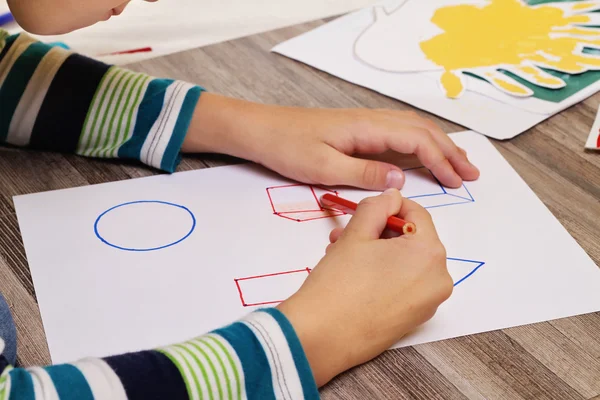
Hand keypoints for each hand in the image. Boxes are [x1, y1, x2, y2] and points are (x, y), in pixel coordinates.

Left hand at [182, 93, 478, 189]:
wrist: (261, 129)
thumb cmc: (287, 146)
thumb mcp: (323, 166)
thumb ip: (364, 173)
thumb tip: (401, 181)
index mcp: (367, 127)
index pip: (416, 140)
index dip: (441, 161)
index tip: (457, 182)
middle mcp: (371, 121)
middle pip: (422, 131)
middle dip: (450, 152)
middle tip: (471, 174)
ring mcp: (366, 124)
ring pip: (413, 131)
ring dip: (439, 147)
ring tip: (459, 165)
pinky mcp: (359, 131)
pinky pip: (398, 135)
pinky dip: (419, 146)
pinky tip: (425, 158)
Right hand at [277, 189, 453, 385]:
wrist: (323, 336)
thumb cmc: (339, 284)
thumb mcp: (356, 234)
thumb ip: (377, 207)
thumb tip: (391, 197)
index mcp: (429, 253)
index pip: (417, 215)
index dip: (390, 205)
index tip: (370, 207)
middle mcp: (438, 279)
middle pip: (411, 240)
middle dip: (378, 232)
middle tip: (347, 232)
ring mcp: (428, 302)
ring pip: (405, 263)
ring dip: (376, 253)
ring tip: (342, 254)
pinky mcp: (414, 319)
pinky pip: (404, 285)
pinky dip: (384, 274)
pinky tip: (354, 275)